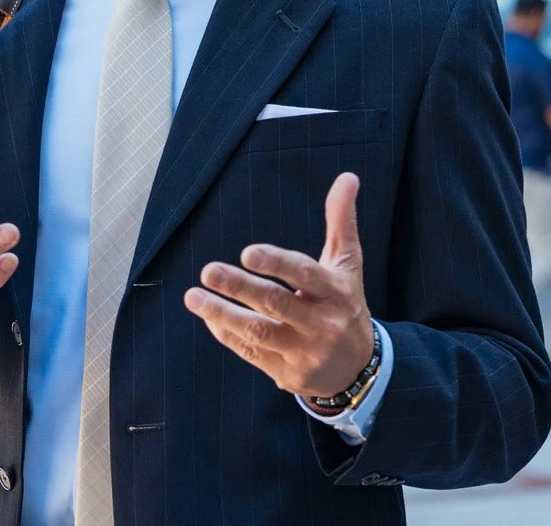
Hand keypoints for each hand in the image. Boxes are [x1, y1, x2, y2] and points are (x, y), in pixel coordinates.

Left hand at [183, 173, 373, 403]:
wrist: (357, 368)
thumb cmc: (344, 304)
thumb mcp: (348, 264)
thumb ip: (341, 221)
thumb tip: (347, 177)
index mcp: (336, 292)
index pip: (305, 275)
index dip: (277, 263)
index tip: (248, 252)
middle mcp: (322, 324)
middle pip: (276, 303)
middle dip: (240, 287)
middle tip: (208, 271)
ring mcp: (303, 352)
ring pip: (258, 332)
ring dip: (222, 314)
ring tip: (193, 296)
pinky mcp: (287, 374)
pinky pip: (251, 353)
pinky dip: (227, 334)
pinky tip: (208, 316)